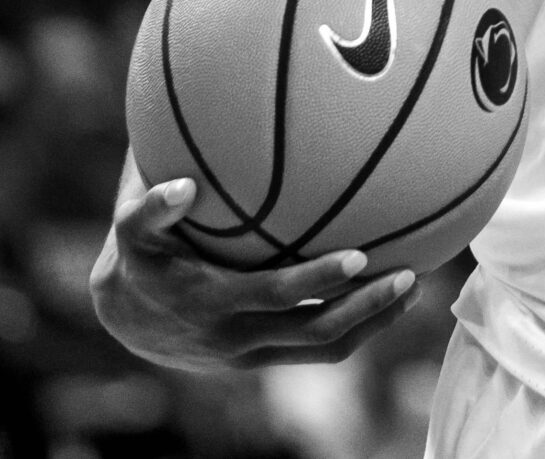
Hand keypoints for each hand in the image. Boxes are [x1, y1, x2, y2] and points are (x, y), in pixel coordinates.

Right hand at [89, 158, 420, 371]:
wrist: (130, 321)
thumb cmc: (141, 260)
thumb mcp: (131, 234)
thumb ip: (151, 209)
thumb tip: (182, 186)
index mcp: (213, 302)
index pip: (275, 296)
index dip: (317, 281)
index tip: (359, 256)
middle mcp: (239, 336)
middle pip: (316, 332)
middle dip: (366, 308)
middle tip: (410, 276)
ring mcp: (256, 353)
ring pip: (325, 349)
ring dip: (373, 323)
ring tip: (414, 288)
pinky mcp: (267, 358)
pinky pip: (320, 351)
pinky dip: (358, 328)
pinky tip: (387, 296)